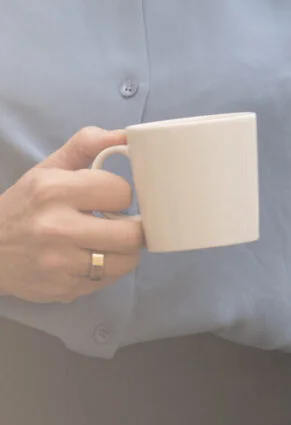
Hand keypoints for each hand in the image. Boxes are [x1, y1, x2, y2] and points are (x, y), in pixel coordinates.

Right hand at [0, 128, 144, 302]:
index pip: (122, 193)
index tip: (109, 198)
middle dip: (132, 227)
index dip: (120, 195)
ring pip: (125, 261)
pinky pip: (107, 281)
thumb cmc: (24, 205)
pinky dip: (108, 270)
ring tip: (109, 241)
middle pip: (131, 234)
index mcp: (54, 191)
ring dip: (124, 251)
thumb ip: (87, 145)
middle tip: (120, 223)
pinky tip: (92, 258)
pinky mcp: (61, 289)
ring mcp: (58, 264)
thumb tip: (128, 135)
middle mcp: (55, 228)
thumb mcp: (47, 169)